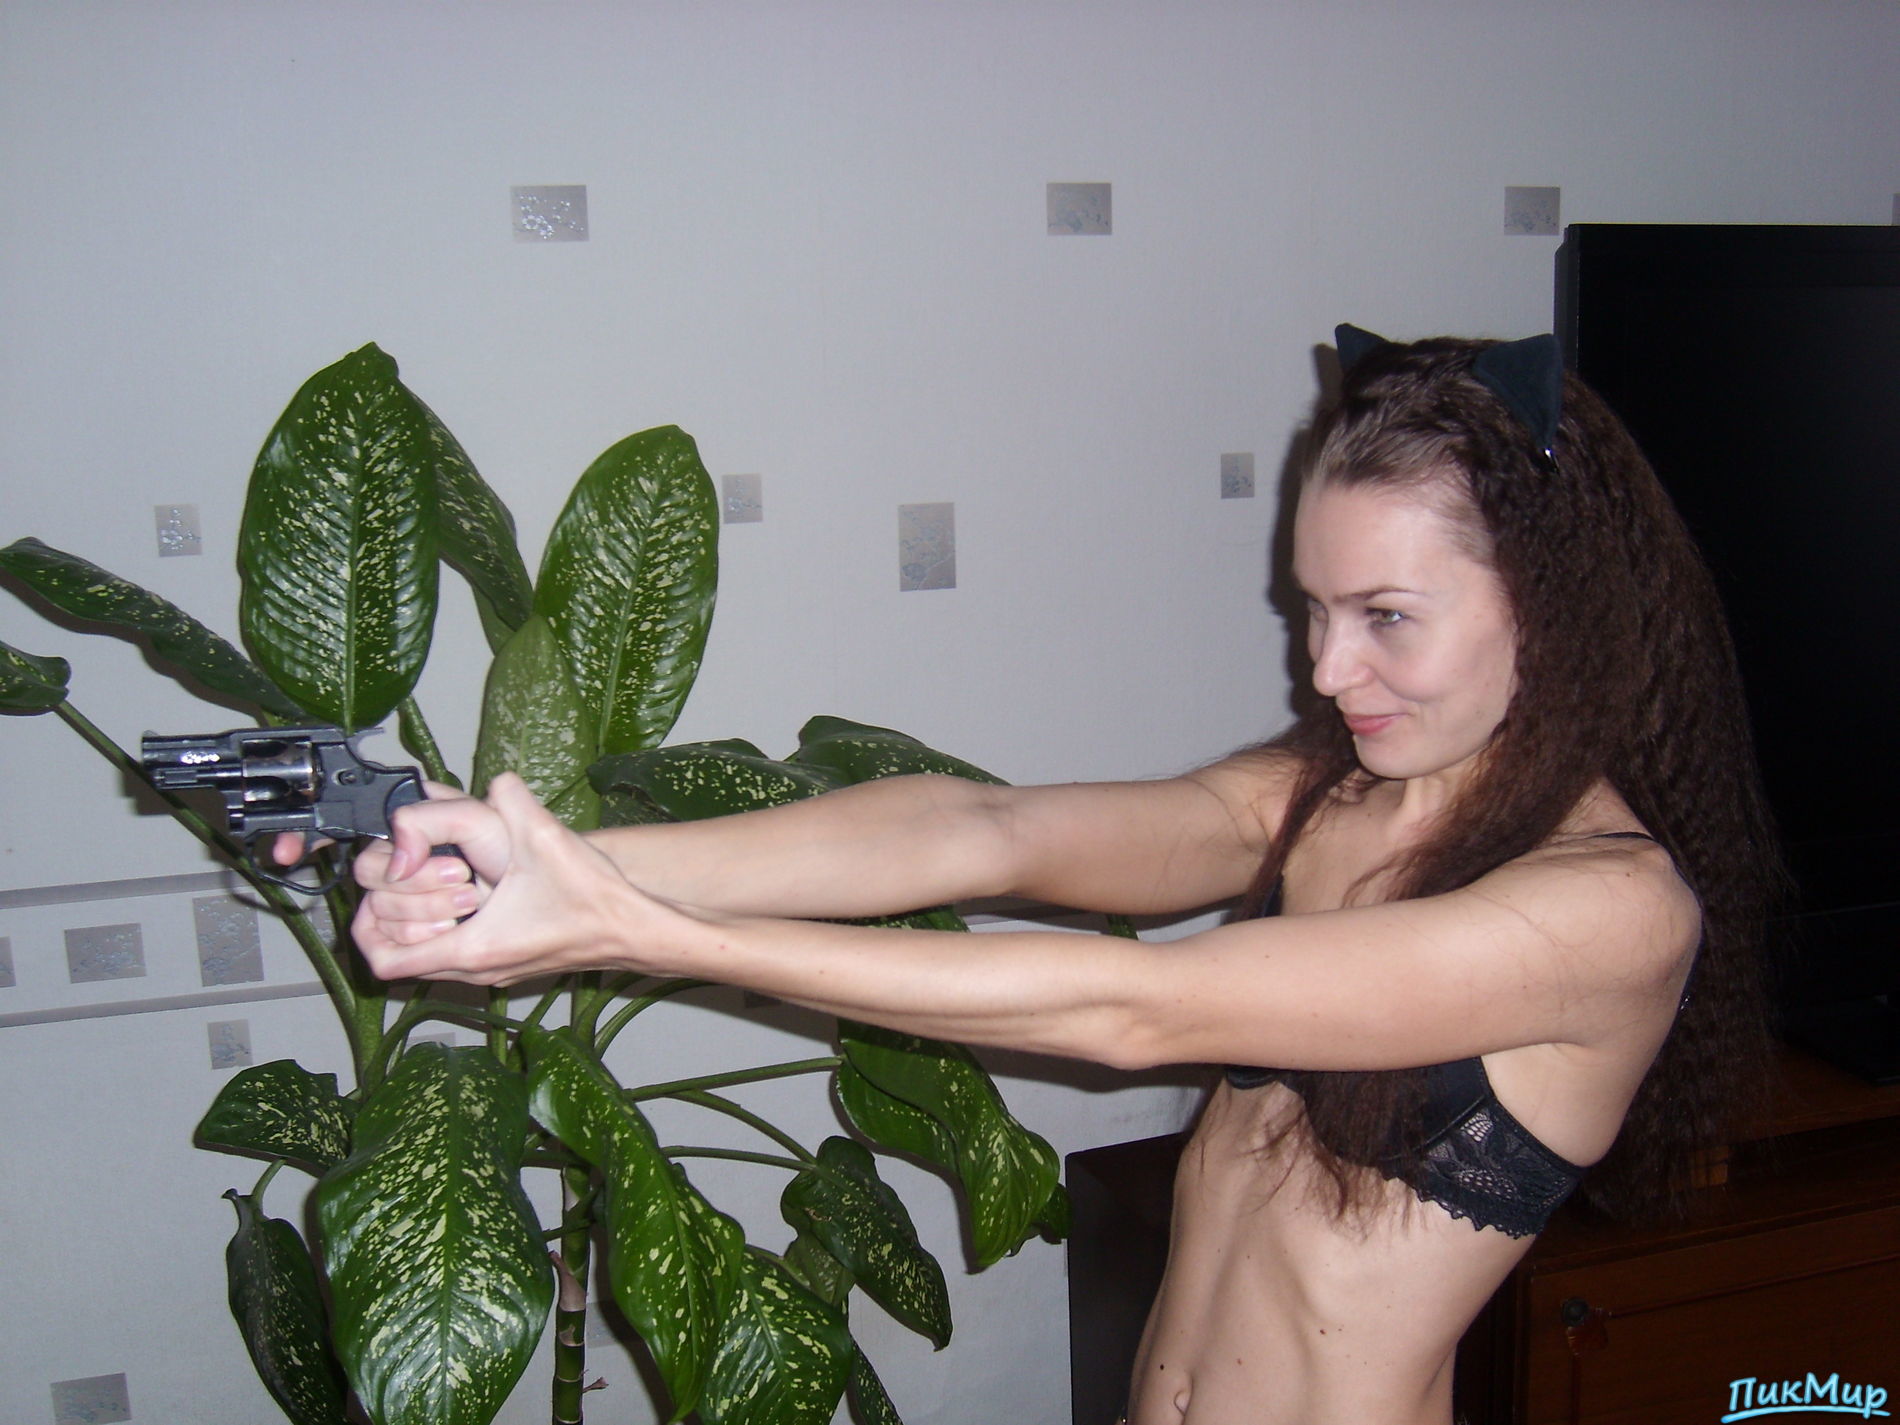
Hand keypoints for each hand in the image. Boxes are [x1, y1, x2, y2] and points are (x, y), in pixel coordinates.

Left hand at [351, 773, 681, 985]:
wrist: (632, 929)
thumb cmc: (593, 899)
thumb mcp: (547, 839)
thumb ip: (514, 801)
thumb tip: (497, 780)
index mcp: (473, 948)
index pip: (384, 963)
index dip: (368, 928)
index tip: (382, 892)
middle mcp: (475, 970)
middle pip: (396, 960)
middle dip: (393, 916)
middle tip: (411, 879)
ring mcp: (490, 973)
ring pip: (425, 961)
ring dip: (420, 924)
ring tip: (438, 884)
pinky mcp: (506, 967)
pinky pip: (455, 957)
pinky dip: (447, 930)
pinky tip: (470, 894)